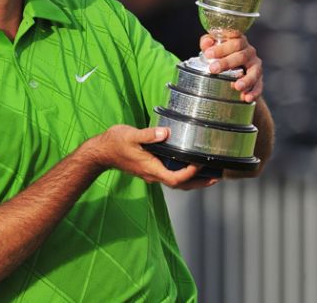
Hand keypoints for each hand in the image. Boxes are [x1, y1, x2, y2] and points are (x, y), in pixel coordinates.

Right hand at [86, 125, 218, 189]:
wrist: (100, 151)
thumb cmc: (114, 143)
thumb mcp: (131, 135)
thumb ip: (149, 135)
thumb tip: (166, 132)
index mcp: (151, 168)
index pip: (175, 179)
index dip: (190, 174)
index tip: (200, 163)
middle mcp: (153, 174)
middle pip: (180, 185)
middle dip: (199, 183)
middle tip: (216, 178)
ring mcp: (151, 173)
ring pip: (176, 182)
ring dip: (193, 180)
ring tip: (209, 174)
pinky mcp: (150, 168)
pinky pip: (170, 175)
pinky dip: (183, 174)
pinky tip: (189, 165)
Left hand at [199, 34, 262, 102]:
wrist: (234, 69)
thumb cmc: (222, 55)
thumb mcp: (213, 47)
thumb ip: (207, 43)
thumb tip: (207, 43)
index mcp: (239, 41)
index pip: (234, 41)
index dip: (222, 47)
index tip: (208, 54)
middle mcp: (249, 52)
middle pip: (241, 56)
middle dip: (227, 63)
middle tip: (213, 69)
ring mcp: (255, 66)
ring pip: (254, 72)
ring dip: (246, 80)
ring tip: (237, 87)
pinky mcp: (259, 79)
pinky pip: (259, 86)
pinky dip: (254, 92)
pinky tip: (246, 98)